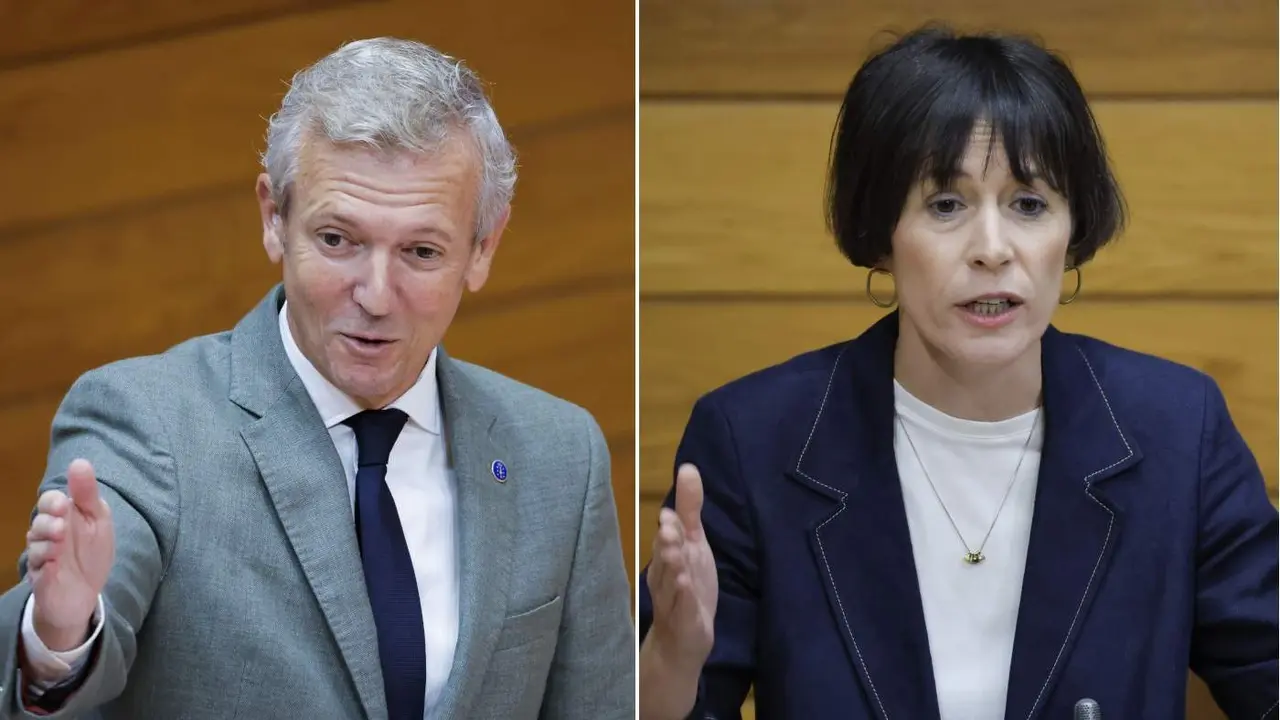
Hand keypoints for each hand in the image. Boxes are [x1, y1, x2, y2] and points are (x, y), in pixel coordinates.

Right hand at [27, 459, 114, 651]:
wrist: (85, 594)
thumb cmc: (91, 554)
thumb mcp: (98, 520)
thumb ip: (88, 493)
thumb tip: (79, 462)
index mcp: (62, 518)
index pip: (49, 502)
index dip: (53, 501)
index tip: (65, 503)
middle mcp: (47, 535)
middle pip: (38, 521)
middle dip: (47, 521)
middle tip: (61, 525)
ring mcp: (41, 557)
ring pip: (34, 545)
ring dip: (47, 543)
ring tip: (59, 545)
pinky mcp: (41, 579)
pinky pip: (37, 570)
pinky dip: (44, 566)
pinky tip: (53, 564)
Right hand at [645, 463, 717, 670]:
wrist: (682, 641)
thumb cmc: (687, 586)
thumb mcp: (693, 544)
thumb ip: (690, 508)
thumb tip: (688, 467)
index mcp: (667, 555)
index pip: (667, 535)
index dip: (671, 524)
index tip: (672, 512)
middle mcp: (665, 574)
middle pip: (664, 555)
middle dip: (667, 541)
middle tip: (669, 527)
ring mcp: (672, 598)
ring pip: (670, 579)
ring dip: (672, 565)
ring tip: (675, 551)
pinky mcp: (682, 620)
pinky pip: (681, 605)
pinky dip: (683, 594)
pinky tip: (685, 582)